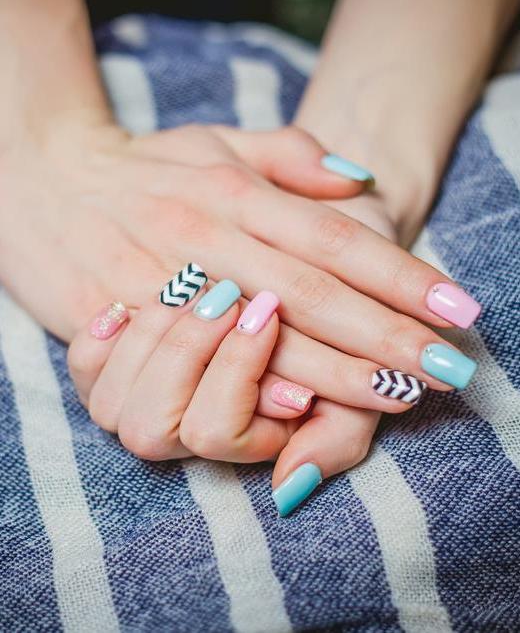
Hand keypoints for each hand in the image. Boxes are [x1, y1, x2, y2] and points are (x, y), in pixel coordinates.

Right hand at [1, 120, 478, 422]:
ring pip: (259, 336)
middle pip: (312, 293)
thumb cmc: (143, 166)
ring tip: (399, 393)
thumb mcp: (214, 140)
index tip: (454, 306)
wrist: (43, 178)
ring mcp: (159, 281)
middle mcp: (203, 237)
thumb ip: (290, 155)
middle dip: (387, 335)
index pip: (334, 238)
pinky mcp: (118, 320)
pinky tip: (298, 408)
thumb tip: (360, 181)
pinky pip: (189, 365)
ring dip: (335, 370)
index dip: (399, 274)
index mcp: (233, 192)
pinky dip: (245, 386)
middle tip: (449, 365)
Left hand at [67, 284, 379, 516]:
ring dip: (151, 337)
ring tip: (191, 286)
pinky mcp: (114, 368)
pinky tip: (133, 304)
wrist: (305, 273)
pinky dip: (100, 337)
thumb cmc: (336, 329)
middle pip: (150, 426)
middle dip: (186, 353)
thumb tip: (290, 484)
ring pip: (113, 402)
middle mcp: (188, 429)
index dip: (234, 374)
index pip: (214, 433)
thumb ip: (338, 436)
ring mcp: (145, 401)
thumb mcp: (358, 379)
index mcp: (246, 439)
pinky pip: (83, 367)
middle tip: (225, 296)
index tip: (267, 313)